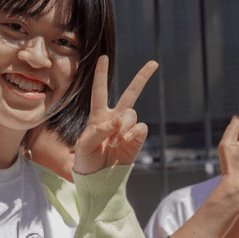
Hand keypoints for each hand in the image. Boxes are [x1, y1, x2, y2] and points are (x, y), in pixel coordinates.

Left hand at [72, 56, 155, 175]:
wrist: (98, 180)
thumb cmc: (86, 161)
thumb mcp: (84, 145)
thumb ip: (98, 130)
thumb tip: (117, 121)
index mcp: (98, 116)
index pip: (100, 91)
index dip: (102, 74)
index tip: (104, 57)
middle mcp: (115, 119)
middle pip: (130, 93)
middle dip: (142, 78)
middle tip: (154, 63)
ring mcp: (127, 129)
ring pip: (132, 114)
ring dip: (123, 125)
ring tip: (114, 141)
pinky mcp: (136, 140)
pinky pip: (140, 128)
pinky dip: (133, 132)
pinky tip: (124, 140)